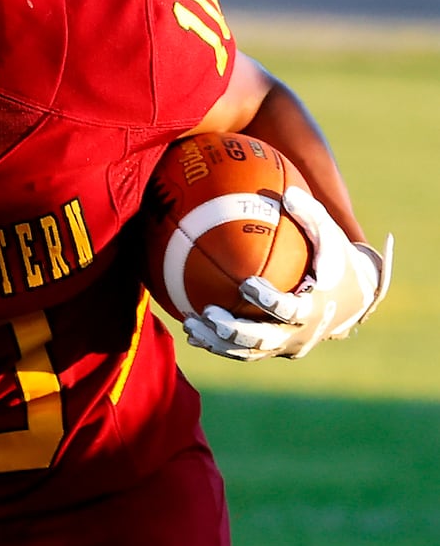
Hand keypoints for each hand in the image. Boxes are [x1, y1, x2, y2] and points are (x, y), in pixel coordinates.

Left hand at [184, 186, 392, 360]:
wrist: (354, 297)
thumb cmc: (336, 260)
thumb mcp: (330, 236)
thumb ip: (311, 215)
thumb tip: (287, 192)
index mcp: (317, 308)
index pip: (291, 310)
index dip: (270, 300)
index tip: (247, 284)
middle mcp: (301, 333)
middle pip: (265, 340)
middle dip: (236, 330)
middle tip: (210, 314)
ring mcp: (286, 345)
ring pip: (249, 351)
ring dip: (218, 342)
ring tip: (190, 326)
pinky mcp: (275, 350)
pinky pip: (243, 353)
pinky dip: (218, 346)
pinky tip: (192, 333)